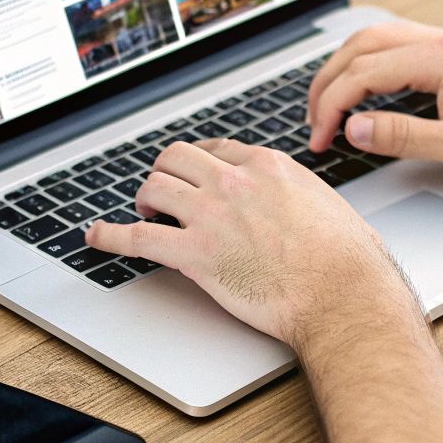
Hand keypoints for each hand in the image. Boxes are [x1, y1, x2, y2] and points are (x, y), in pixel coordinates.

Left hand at [83, 139, 417, 346]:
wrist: (343, 293)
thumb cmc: (346, 259)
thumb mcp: (324, 203)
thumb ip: (297, 195)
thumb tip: (297, 204)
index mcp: (267, 165)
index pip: (217, 149)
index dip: (200, 164)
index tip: (194, 175)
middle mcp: (235, 181)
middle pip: (178, 158)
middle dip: (166, 173)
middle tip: (163, 194)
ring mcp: (213, 214)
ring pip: (154, 187)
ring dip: (143, 200)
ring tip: (143, 214)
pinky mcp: (196, 253)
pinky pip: (137, 237)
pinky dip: (110, 236)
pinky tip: (96, 237)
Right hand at [308, 21, 442, 177]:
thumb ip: (404, 137)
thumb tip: (354, 128)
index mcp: (437, 59)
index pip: (360, 74)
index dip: (330, 108)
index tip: (320, 139)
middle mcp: (439, 42)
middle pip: (359, 47)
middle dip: (326, 83)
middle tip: (314, 122)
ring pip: (376, 39)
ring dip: (345, 68)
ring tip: (330, 104)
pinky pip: (397, 44)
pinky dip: (368, 63)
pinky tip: (368, 87)